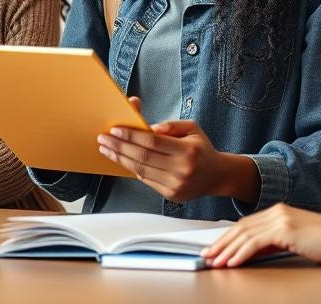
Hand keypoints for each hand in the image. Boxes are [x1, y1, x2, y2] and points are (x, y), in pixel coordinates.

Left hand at [97, 119, 258, 202]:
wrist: (217, 176)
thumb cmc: (202, 149)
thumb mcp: (192, 128)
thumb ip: (170, 125)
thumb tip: (148, 128)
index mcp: (187, 151)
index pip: (152, 142)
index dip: (131, 136)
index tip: (115, 130)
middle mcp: (181, 170)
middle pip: (143, 157)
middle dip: (120, 147)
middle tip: (103, 138)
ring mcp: (175, 185)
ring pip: (141, 170)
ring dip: (120, 159)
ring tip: (106, 149)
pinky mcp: (170, 195)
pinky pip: (146, 180)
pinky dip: (132, 169)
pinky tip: (122, 159)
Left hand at [203, 204, 320, 266]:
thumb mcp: (298, 242)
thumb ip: (277, 243)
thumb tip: (256, 253)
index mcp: (280, 212)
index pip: (246, 225)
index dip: (228, 238)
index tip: (215, 250)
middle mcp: (277, 211)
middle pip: (240, 228)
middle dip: (221, 244)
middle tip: (206, 257)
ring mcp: (281, 219)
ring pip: (244, 235)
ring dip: (225, 250)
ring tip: (213, 262)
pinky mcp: (286, 229)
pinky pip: (255, 243)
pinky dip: (240, 253)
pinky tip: (231, 263)